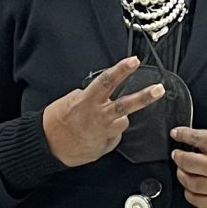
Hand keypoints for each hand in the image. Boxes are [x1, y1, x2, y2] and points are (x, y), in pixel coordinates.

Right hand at [42, 58, 163, 167]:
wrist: (48, 146)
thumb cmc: (55, 123)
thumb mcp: (68, 102)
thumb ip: (87, 96)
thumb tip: (99, 94)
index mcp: (87, 101)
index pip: (107, 81)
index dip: (122, 70)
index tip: (134, 61)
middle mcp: (98, 116)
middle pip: (125, 104)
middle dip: (144, 96)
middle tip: (158, 89)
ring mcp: (103, 132)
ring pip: (123, 121)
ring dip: (118, 120)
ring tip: (104, 121)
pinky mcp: (105, 145)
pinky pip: (114, 135)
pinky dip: (110, 133)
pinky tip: (97, 134)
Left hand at [170, 126, 206, 207]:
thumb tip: (195, 137)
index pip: (193, 138)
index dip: (181, 134)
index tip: (176, 134)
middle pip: (186, 161)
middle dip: (178, 156)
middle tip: (178, 154)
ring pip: (189, 181)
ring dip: (182, 174)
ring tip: (183, 170)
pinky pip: (198, 201)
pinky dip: (190, 194)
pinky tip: (191, 188)